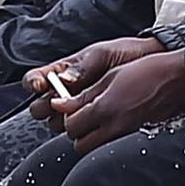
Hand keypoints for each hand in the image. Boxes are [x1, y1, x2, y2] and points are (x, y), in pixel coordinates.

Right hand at [26, 33, 163, 119]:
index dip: (33, 84)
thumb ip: (81, 68)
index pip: (35, 80)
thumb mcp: (101, 55)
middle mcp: (64, 92)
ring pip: (55, 123)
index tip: (40, 86)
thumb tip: (62, 79)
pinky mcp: (93, 121)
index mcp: (61, 72)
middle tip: (58, 104)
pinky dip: (81, 129)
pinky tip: (92, 122)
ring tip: (79, 112)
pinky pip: (79, 131)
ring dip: (62, 120)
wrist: (151, 64)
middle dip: (44, 107)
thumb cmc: (125, 54)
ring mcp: (77, 109)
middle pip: (39, 106)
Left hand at [59, 46, 184, 150]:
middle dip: (78, 132)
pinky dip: (111, 141)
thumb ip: (83, 95)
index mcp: (105, 108)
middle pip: (80, 144)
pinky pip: (116, 147)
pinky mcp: (142, 139)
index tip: (73, 109)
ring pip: (97, 150)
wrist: (182, 79)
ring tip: (102, 123)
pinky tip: (118, 126)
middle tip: (86, 119)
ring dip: (93, 139)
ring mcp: (130, 135)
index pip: (71, 126)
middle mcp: (116, 126)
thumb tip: (58, 105)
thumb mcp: (111, 77)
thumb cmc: (147, 71)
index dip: (68, 118)